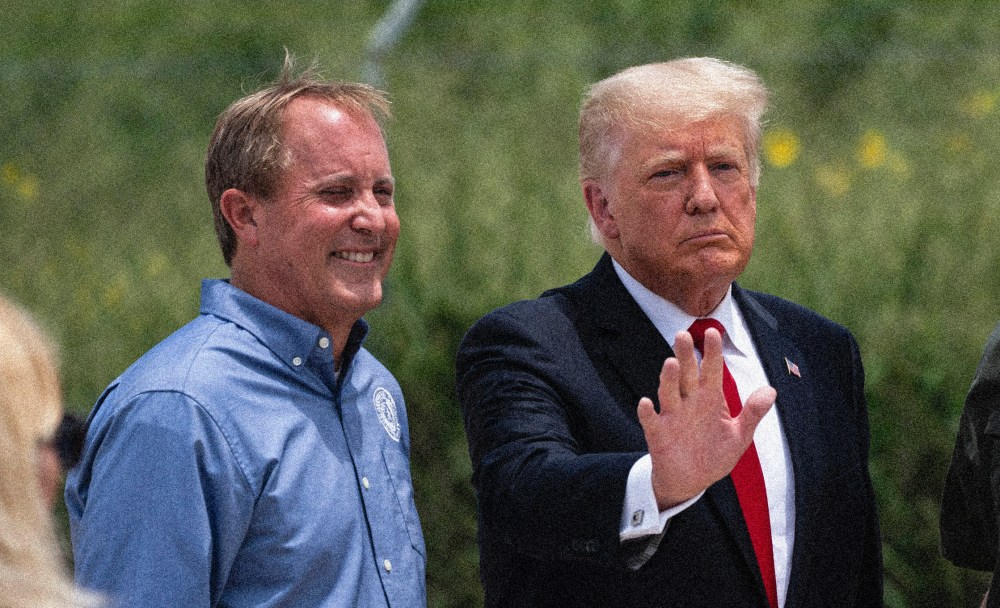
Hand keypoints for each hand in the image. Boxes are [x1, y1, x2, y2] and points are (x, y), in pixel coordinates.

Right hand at [637, 327, 775, 509]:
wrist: (691, 482)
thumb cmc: (714, 455)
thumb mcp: (739, 436)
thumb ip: (752, 413)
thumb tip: (771, 390)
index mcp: (710, 399)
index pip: (712, 371)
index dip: (712, 352)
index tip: (713, 332)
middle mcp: (689, 402)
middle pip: (687, 375)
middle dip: (686, 356)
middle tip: (683, 335)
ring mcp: (672, 416)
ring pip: (669, 393)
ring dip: (669, 379)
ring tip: (671, 363)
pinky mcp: (658, 433)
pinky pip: (651, 420)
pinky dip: (647, 411)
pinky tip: (647, 402)